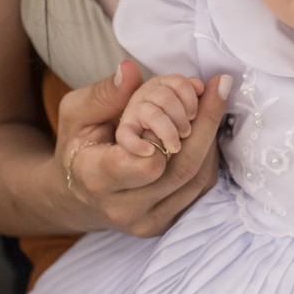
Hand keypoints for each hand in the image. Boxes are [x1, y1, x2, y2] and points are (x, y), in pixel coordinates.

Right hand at [57, 60, 231, 236]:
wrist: (75, 196)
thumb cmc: (76, 148)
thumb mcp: (75, 113)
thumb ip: (103, 93)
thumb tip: (131, 70)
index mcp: (97, 180)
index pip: (143, 164)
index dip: (166, 135)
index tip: (183, 107)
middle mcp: (124, 208)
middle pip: (181, 169)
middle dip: (205, 123)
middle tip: (217, 88)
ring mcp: (148, 221)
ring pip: (198, 179)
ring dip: (211, 137)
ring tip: (212, 104)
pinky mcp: (167, 223)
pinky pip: (200, 189)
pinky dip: (208, 155)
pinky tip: (205, 130)